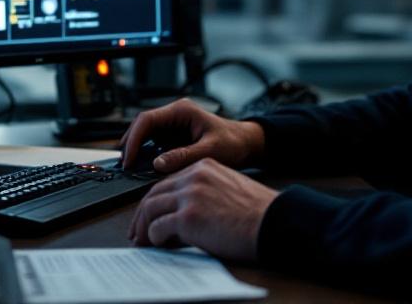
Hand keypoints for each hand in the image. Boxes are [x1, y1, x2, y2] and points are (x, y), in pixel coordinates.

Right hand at [120, 98, 264, 172]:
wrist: (246, 144)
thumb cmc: (234, 142)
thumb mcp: (210, 151)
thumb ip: (184, 156)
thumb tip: (158, 164)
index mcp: (182, 111)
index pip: (147, 119)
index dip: (134, 139)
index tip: (130, 158)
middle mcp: (174, 115)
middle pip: (142, 126)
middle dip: (131, 144)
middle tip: (125, 166)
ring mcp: (172, 125)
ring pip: (145, 134)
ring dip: (136, 149)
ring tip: (129, 168)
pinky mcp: (173, 137)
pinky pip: (153, 144)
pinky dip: (145, 155)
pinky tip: (141, 167)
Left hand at [127, 158, 277, 260]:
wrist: (274, 221)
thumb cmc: (259, 213)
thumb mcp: (229, 189)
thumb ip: (205, 193)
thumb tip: (185, 214)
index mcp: (204, 166)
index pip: (168, 181)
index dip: (156, 200)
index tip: (150, 214)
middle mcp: (194, 177)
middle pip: (154, 193)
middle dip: (142, 214)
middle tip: (137, 230)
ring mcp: (190, 196)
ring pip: (150, 209)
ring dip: (143, 227)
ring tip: (142, 241)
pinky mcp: (188, 217)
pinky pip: (158, 228)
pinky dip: (154, 238)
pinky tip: (159, 244)